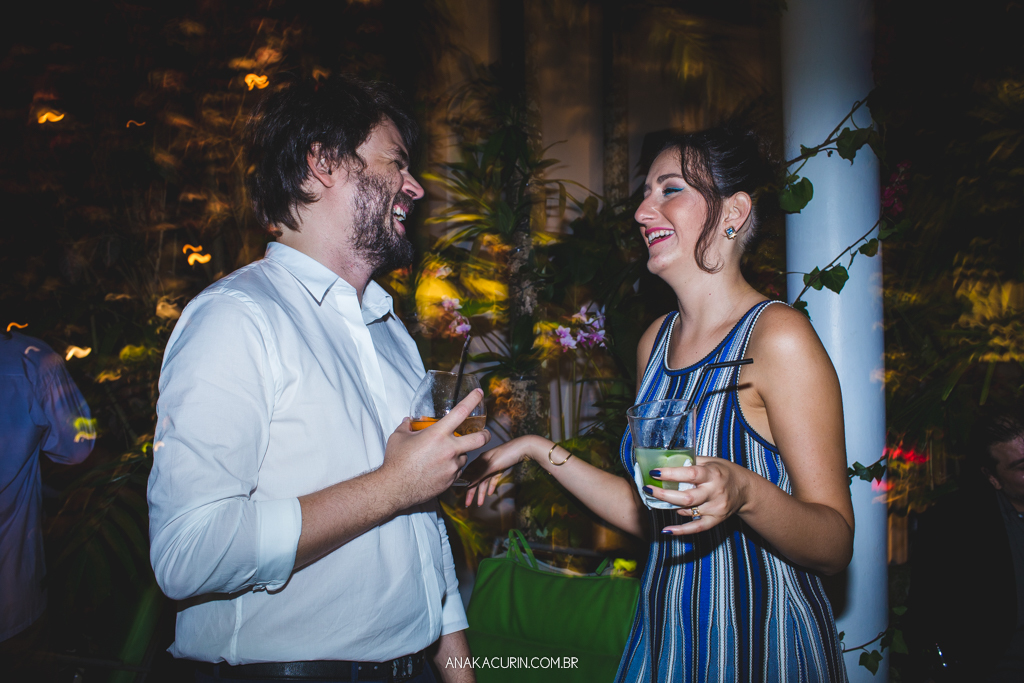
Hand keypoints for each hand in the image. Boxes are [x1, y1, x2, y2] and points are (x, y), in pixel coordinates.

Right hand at [379, 388, 489, 504]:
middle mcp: (449, 449)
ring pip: (465, 456)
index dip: (473, 400)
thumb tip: (408, 421)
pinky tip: (438, 469)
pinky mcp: (451, 480)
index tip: (479, 393)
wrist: (395, 488)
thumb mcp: (398, 437)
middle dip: (486, 434)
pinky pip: (457, 471)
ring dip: (459, 454)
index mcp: (438, 434)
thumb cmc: (396, 461)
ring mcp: (452, 466)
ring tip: (443, 456)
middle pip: (480, 439)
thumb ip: (407, 426)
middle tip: (485, 433)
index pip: (461, 412)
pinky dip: (451, 468)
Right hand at [463, 435, 547, 506]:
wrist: (525, 447)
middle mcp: (484, 462)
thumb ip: (480, 474)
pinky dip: (491, 486)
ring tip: (480, 503)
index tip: (459, 494)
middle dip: (471, 492)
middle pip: (475, 479)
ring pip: (484, 481)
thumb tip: (468, 483)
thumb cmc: (508, 453)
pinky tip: (490, 493)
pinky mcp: (501, 468)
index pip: (468, 474)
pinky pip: (493, 479)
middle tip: (468, 504)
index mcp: (480, 460)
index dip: (463, 484)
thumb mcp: (492, 465)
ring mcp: (493, 465)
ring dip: (482, 492)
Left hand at [644, 456, 751, 534]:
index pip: (690, 474)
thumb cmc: (723, 472)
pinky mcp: (716, 520)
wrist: (746, 490)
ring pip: (688, 511)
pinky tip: (667, 530)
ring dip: (669, 507)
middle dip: (664, 494)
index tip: (654, 472)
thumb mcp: (710, 461)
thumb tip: (665, 461)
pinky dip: (681, 530)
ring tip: (655, 501)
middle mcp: (715, 491)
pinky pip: (697, 527)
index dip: (671, 474)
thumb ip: (690, 462)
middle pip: (687, 497)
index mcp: (713, 473)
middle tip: (648, 489)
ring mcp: (716, 508)